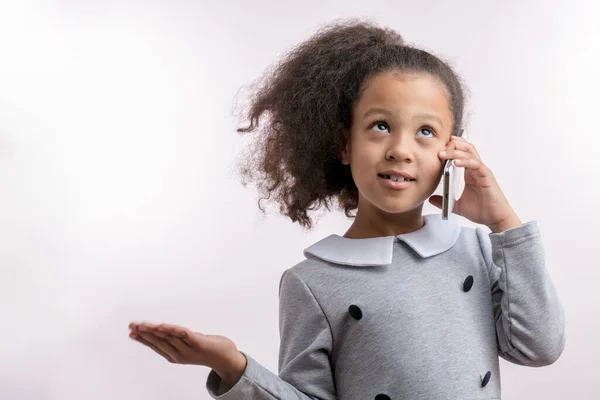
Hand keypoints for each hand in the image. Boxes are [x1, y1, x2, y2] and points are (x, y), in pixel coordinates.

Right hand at [128, 321, 246, 384]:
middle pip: (159, 342)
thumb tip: (164, 331)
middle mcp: (180, 354)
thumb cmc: (208, 349)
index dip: (143, 339)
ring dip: (154, 330)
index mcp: (175, 355)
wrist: (227, 358)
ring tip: (143, 324)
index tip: (131, 331)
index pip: (156, 346)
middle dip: (144, 333)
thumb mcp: (189, 344)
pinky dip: (172, 329)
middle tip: (132, 325)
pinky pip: (183, 334)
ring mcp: (189, 350)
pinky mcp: (199, 343)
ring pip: (168, 337)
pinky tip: (162, 325)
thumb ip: (177, 339)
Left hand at [429, 135, 521, 232]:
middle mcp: (476, 170)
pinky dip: (465, 162)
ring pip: (470, 154)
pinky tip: (455, 162)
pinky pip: (476, 164)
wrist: (495, 219)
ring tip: (442, 154)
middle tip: (439, 147)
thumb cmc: (481, 211)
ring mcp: (482, 172)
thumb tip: (430, 198)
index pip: (462, 154)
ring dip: (455, 152)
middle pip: (466, 149)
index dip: (451, 148)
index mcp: (470, 173)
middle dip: (452, 145)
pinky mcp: (487, 177)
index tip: (438, 146)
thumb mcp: (457, 205)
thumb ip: (444, 201)